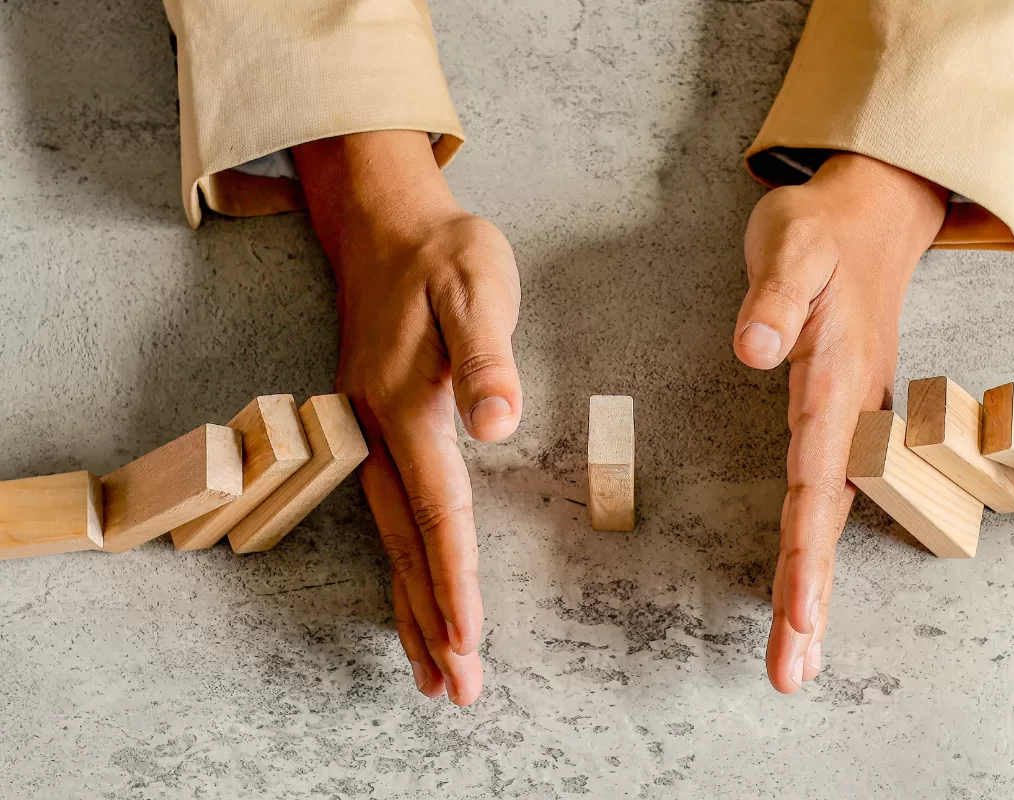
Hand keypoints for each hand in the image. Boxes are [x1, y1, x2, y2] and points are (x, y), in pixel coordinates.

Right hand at [294, 131, 521, 705]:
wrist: (387, 225)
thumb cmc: (443, 255)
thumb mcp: (476, 286)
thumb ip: (486, 358)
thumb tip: (496, 423)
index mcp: (408, 407)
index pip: (437, 511)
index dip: (454, 578)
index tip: (466, 639)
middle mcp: (377, 432)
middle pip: (408, 545)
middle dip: (431, 619)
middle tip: (453, 688)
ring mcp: (367, 434)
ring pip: (392, 541)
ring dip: (411, 607)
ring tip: (429, 673)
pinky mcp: (373, 431)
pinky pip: (387, 516)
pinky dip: (402, 567)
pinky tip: (411, 596)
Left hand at [734, 153, 947, 691]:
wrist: (874, 213)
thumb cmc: (821, 231)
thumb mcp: (792, 245)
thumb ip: (774, 299)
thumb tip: (752, 354)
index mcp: (835, 379)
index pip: (816, 480)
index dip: (806, 552)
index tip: (798, 615)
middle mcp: (852, 409)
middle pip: (828, 516)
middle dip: (811, 596)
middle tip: (792, 670)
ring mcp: (854, 415)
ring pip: (833, 511)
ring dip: (817, 584)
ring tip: (801, 653)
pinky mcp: (845, 414)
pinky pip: (830, 491)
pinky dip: (818, 544)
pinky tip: (810, 584)